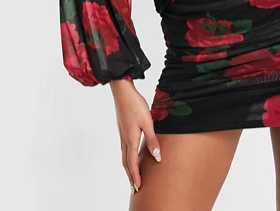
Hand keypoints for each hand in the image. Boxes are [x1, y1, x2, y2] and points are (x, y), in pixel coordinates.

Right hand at [110, 78, 160, 194]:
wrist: (122, 92)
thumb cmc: (135, 105)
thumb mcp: (148, 122)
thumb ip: (152, 140)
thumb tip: (157, 157)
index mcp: (130, 139)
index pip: (132, 163)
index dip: (135, 176)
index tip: (138, 188)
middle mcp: (124, 139)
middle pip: (126, 163)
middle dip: (130, 176)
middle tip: (134, 188)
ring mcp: (122, 134)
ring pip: (124, 156)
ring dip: (128, 168)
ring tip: (132, 176)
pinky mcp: (122, 129)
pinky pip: (124, 149)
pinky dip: (126, 158)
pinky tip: (130, 156)